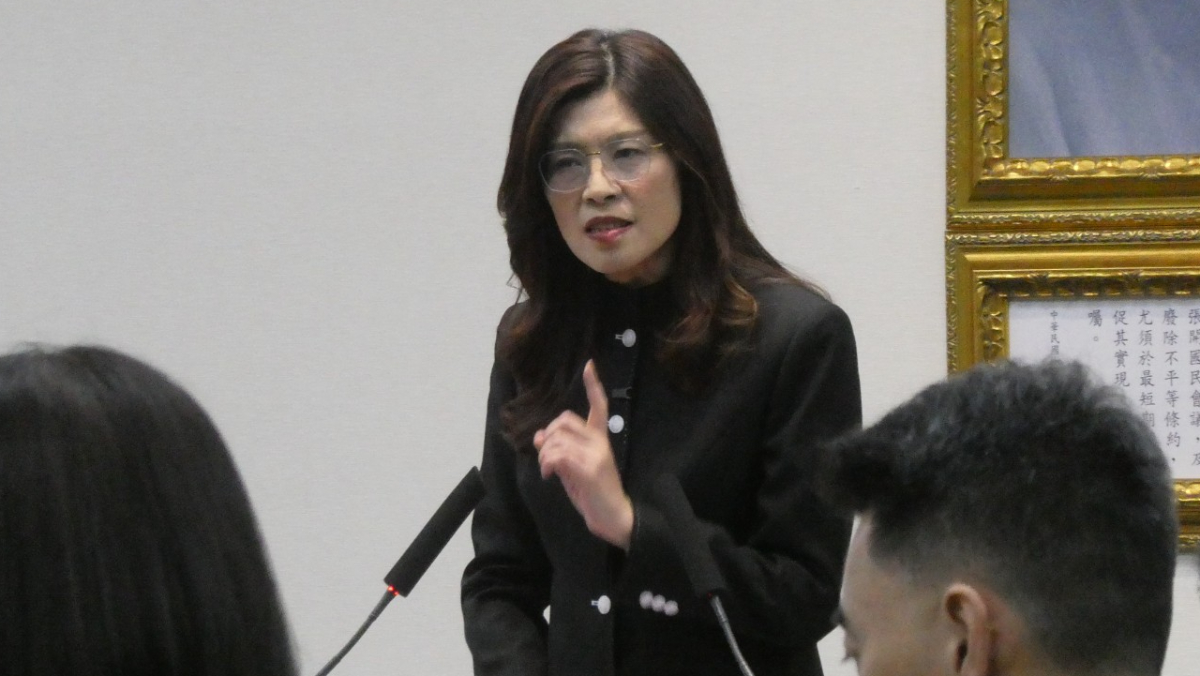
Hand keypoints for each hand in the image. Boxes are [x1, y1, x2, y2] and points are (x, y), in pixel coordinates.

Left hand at [534, 359, 633, 549]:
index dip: (593, 385)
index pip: (599, 406)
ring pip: (557, 439)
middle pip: (564, 420)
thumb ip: (559, 450)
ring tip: (548, 470)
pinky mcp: (589, 469)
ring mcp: (596, 455)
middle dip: (547, 435)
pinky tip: (548, 475)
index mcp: (600, 439)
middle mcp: (600, 442)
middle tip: (546, 456)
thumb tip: (538, 436)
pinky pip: (558, 455)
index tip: (589, 365)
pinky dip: (546, 463)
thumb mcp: (573, 468)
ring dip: (544, 454)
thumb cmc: (593, 494)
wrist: (613, 517)